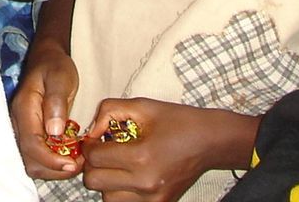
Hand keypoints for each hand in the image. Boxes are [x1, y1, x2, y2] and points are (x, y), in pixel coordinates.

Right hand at [9, 40, 81, 180]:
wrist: (46, 58)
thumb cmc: (55, 66)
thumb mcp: (60, 77)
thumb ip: (56, 102)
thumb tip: (54, 132)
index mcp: (24, 109)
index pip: (32, 145)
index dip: (51, 160)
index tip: (73, 164)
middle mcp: (18, 123)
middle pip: (29, 160)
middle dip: (54, 169)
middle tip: (79, 164)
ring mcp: (22, 130)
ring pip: (32, 163)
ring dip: (54, 169)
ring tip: (77, 162)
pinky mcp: (28, 134)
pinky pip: (36, 157)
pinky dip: (52, 163)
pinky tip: (69, 156)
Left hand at [78, 96, 256, 201]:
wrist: (210, 141)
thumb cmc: (178, 121)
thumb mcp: (142, 106)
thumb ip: (110, 111)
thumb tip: (91, 131)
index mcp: (141, 157)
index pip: (95, 158)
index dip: (88, 146)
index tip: (93, 141)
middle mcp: (145, 183)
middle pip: (95, 182)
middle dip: (93, 165)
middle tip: (102, 153)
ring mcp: (153, 199)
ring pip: (107, 198)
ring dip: (106, 182)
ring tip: (118, 166)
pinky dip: (121, 193)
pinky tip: (129, 177)